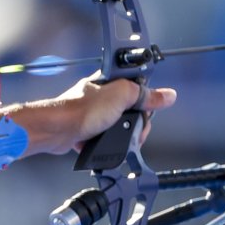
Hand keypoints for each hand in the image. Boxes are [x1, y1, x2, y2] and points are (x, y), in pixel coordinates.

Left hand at [37, 76, 176, 154]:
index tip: (147, 112)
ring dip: (120, 135)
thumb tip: (167, 95)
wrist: (56, 130)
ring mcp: (93, 113)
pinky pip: (104, 137)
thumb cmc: (82, 109)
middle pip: (130, 110)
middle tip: (133, 130)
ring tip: (116, 138)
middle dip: (134, 124)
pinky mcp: (86, 129)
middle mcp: (102, 96)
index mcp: (110, 82)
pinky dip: (105, 142)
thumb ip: (145, 95)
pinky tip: (103, 142)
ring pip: (118, 126)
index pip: (138, 89)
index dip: (146, 102)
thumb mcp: (121, 96)